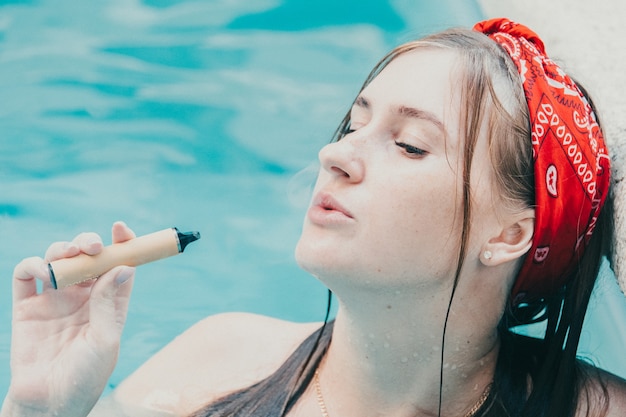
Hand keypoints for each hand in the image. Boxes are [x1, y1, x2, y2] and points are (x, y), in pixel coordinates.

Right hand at [1, 222, 135, 416]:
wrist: (49, 402)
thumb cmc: (85, 375)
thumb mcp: (105, 339)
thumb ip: (108, 302)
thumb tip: (125, 266)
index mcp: (109, 302)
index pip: (118, 264)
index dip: (122, 244)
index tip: (122, 230)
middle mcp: (84, 297)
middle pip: (88, 257)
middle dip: (90, 243)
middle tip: (93, 246)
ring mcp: (55, 300)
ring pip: (59, 259)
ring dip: (64, 249)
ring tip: (69, 255)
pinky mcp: (27, 307)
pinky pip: (26, 275)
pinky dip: (33, 264)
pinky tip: (42, 270)